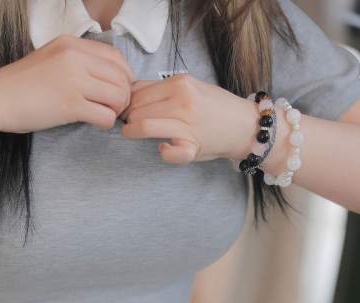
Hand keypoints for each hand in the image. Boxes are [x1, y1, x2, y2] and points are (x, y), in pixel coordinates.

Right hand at [0, 35, 133, 133]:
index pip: (116, 57)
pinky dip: (106, 122)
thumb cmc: (21, 84)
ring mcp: (74, 81)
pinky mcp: (71, 105)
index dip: (124, 76)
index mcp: (72, 44)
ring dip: (117, 109)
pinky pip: (106, 116)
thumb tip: (103, 76)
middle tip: (115, 107)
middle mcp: (76, 58)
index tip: (119, 89)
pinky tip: (96, 123)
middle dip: (124, 96)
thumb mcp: (51, 58)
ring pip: (118, 96)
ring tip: (105, 114)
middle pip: (121, 77)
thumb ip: (77, 61)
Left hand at [120, 73, 259, 163]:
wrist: (243, 125)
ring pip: (144, 127)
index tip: (125, 109)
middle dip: (127, 118)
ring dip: (132, 132)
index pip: (138, 92)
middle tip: (127, 123)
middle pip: (136, 109)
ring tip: (132, 134)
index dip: (126, 102)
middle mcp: (183, 101)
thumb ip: (162, 88)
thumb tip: (130, 91)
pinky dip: (162, 152)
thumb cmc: (213, 107)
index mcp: (180, 83)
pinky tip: (164, 148)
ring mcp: (187, 125)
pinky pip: (167, 153)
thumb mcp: (188, 87)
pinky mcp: (192, 147)